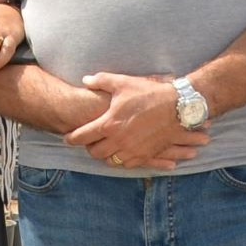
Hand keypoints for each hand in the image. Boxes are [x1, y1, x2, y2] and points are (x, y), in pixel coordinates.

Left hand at [66, 71, 202, 170]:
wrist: (178, 107)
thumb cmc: (149, 93)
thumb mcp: (123, 83)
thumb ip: (101, 81)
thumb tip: (85, 80)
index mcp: (109, 124)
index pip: (82, 137)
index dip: (72, 138)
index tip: (67, 138)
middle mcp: (119, 141)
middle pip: (95, 153)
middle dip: (89, 148)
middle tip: (88, 142)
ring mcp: (133, 150)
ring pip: (110, 161)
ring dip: (105, 155)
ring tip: (104, 147)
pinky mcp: (146, 155)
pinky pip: (127, 164)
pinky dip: (121, 160)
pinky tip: (120, 153)